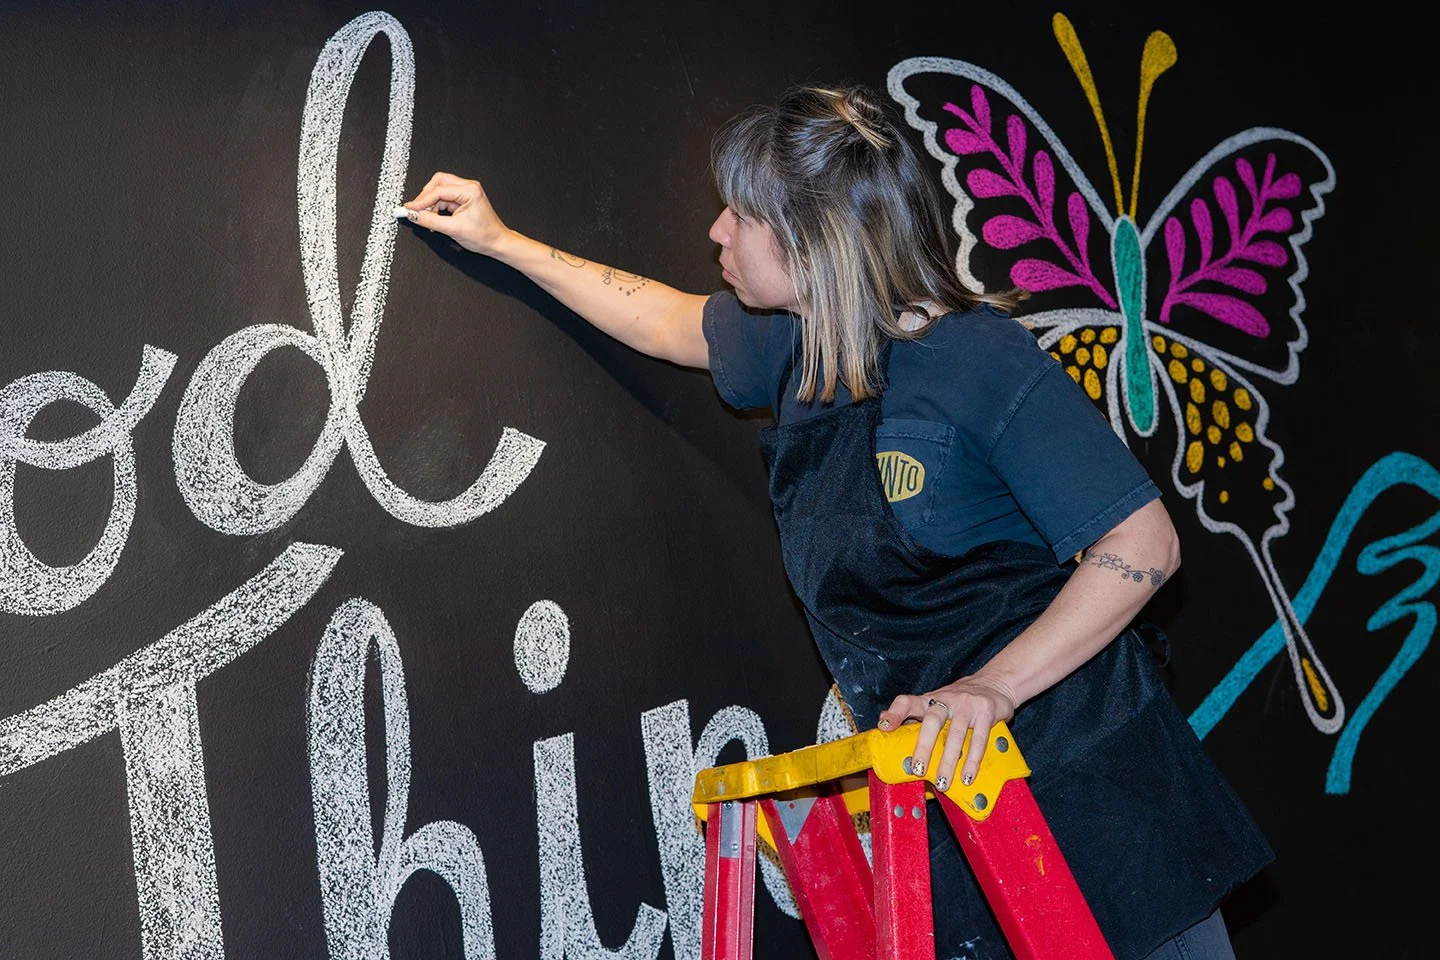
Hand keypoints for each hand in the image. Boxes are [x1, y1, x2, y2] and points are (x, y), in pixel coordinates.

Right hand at [400, 171, 510, 254]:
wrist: (497, 243)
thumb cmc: (484, 236)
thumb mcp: (453, 230)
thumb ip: (431, 221)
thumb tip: (414, 215)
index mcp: (469, 191)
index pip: (439, 191)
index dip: (421, 200)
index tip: (410, 208)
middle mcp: (468, 187)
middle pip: (438, 183)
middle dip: (425, 196)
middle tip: (416, 209)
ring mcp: (466, 192)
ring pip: (440, 189)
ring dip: (431, 202)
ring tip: (426, 216)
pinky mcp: (463, 198)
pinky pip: (444, 197)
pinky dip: (437, 206)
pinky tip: (434, 217)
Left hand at [877, 674, 1017, 791]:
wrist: (995, 683)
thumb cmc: (959, 701)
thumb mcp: (934, 703)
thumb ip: (911, 714)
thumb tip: (883, 723)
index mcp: (930, 699)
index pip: (907, 702)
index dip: (894, 713)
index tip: (884, 728)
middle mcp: (946, 699)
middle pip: (932, 720)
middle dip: (924, 746)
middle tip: (918, 770)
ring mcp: (967, 705)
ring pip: (956, 734)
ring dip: (948, 761)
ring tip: (942, 782)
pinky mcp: (986, 711)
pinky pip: (979, 739)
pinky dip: (973, 760)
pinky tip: (967, 776)